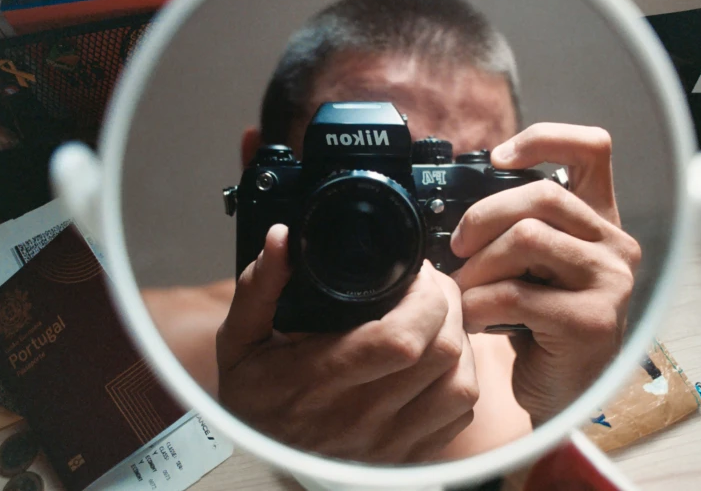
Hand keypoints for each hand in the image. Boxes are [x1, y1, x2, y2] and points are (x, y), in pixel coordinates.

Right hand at [217, 225, 478, 462]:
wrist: (259, 460)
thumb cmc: (253, 399)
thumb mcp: (240, 340)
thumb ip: (258, 287)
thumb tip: (281, 239)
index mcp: (319, 380)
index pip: (400, 339)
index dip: (423, 296)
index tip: (413, 274)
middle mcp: (359, 417)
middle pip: (442, 353)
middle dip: (447, 306)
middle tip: (427, 288)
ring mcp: (388, 444)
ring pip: (461, 386)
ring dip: (458, 342)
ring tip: (434, 322)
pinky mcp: (407, 458)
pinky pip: (459, 416)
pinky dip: (458, 380)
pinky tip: (434, 363)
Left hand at [450, 123, 640, 424]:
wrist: (563, 387)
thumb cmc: (541, 321)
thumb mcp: (534, 264)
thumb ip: (516, 228)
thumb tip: (453, 204)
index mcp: (599, 219)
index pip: (593, 149)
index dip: (544, 138)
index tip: (498, 158)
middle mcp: (615, 244)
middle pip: (540, 195)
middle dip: (482, 217)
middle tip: (458, 247)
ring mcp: (610, 282)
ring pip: (526, 238)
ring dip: (476, 265)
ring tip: (464, 288)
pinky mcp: (591, 322)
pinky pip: (514, 295)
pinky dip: (477, 305)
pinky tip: (471, 319)